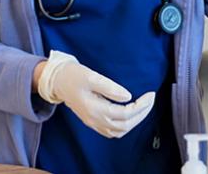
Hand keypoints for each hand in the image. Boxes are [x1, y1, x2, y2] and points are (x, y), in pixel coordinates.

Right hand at [37, 50, 154, 137]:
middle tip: (150, 99)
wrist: (57, 81)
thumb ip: (110, 87)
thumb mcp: (91, 77)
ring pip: (118, 131)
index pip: (124, 113)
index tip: (150, 94)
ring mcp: (92, 122)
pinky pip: (111, 131)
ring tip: (144, 107)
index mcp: (94, 108)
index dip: (141, 106)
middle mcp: (94, 119)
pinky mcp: (92, 121)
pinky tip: (130, 116)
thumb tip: (128, 96)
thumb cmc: (73, 76)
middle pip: (124, 125)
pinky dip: (124, 126)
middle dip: (141, 113)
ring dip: (134, 121)